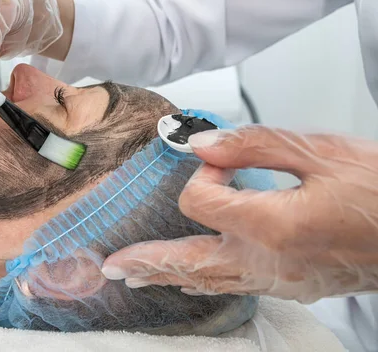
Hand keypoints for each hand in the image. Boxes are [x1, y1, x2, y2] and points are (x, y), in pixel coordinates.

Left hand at [102, 126, 377, 303]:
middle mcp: (269, 261)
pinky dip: (204, 280)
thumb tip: (202, 146)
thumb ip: (254, 145)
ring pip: (209, 281)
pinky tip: (191, 280)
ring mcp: (280, 279)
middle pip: (188, 261)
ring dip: (168, 275)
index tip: (222, 159)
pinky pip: (235, 286)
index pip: (199, 200)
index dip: (203, 172)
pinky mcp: (292, 284)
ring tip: (136, 276)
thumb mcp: (320, 150)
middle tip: (112, 265)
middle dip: (148, 260)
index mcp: (273, 224)